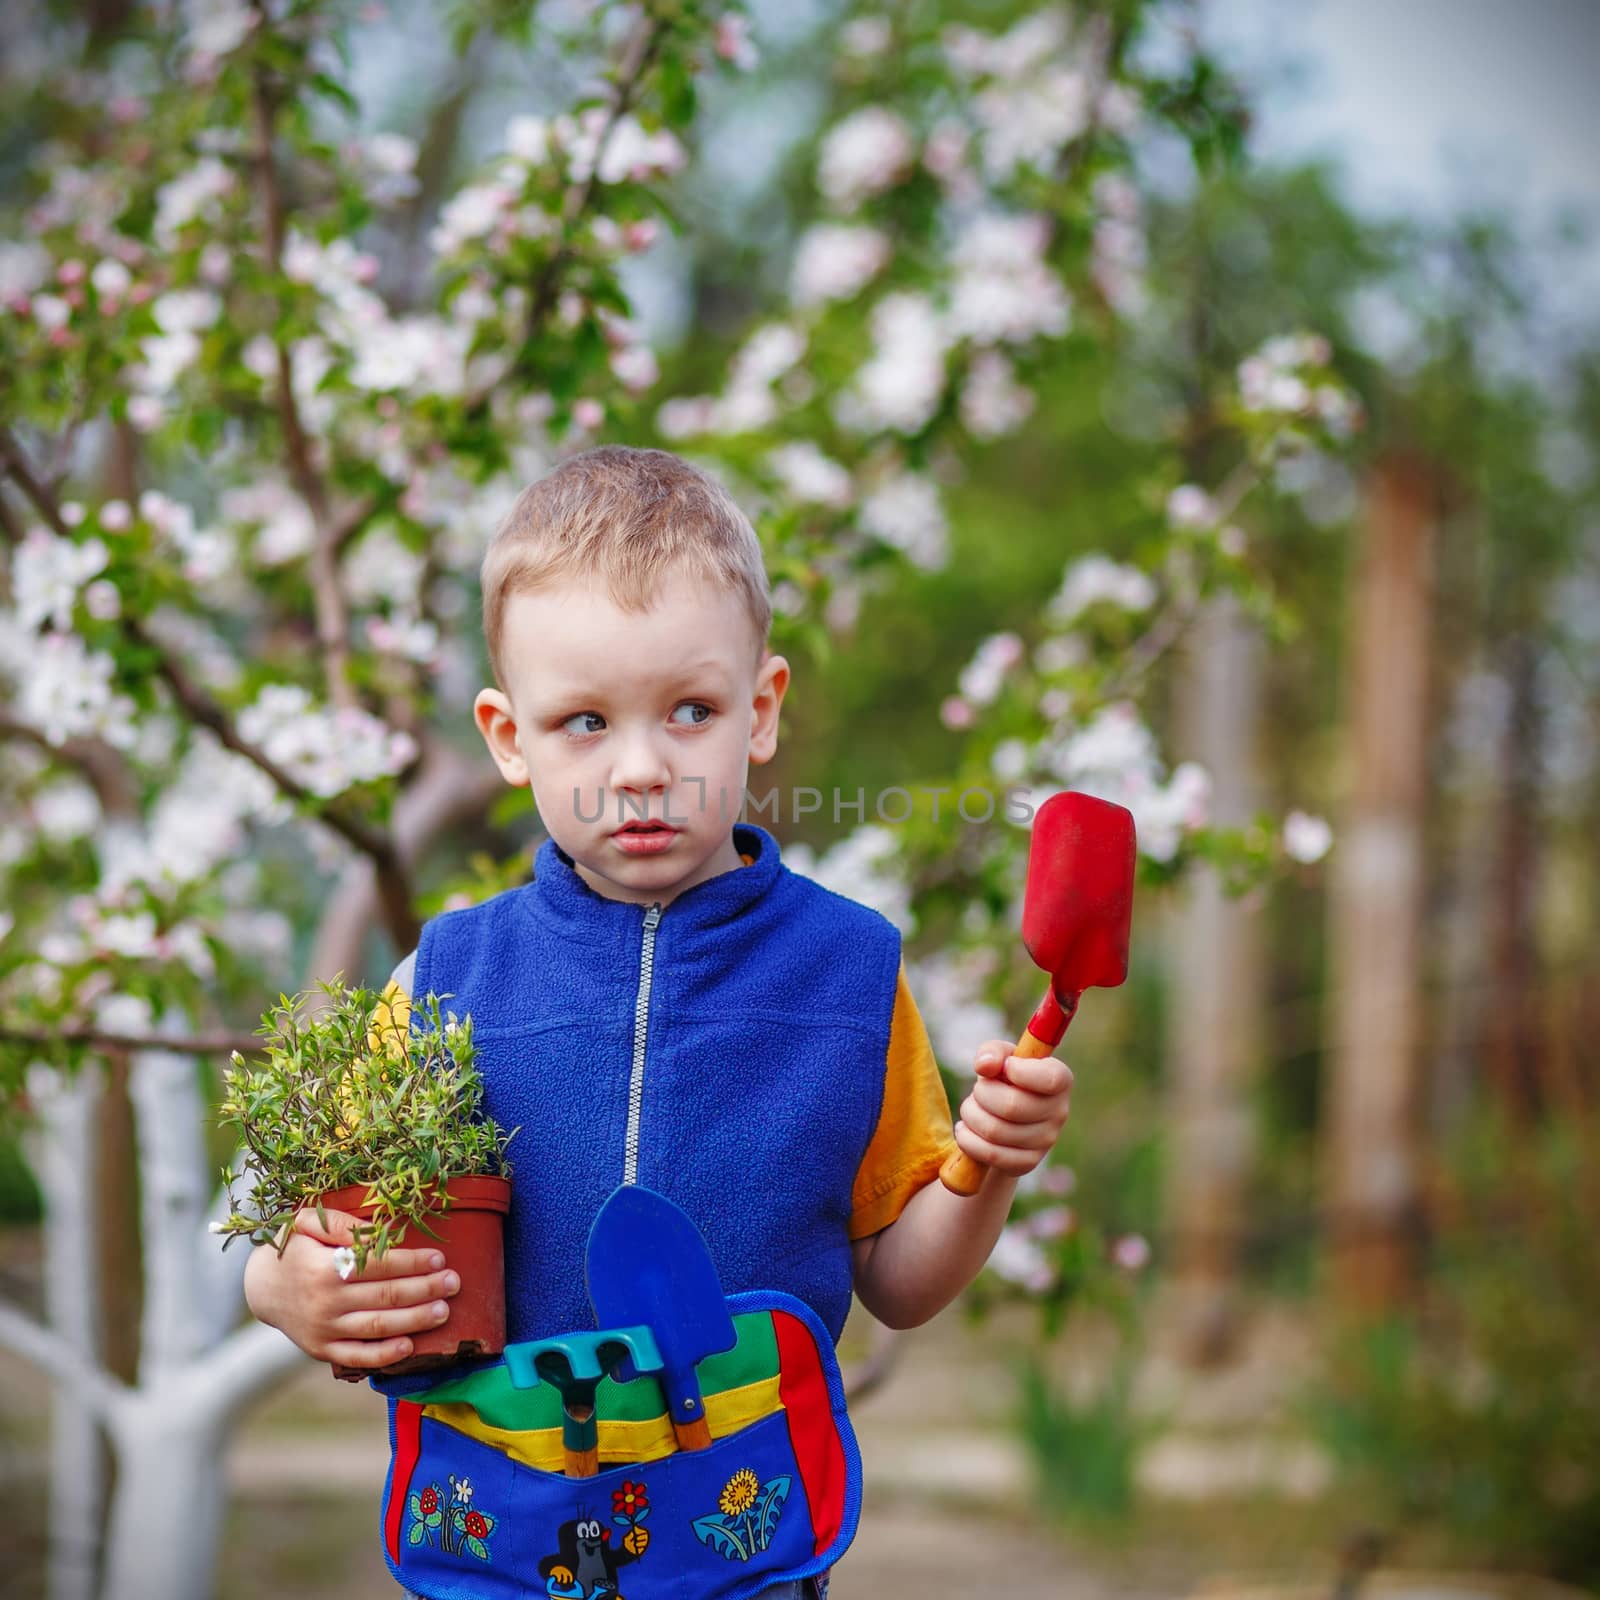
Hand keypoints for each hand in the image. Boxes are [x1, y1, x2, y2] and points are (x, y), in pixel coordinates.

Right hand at [242, 1206, 460, 1370]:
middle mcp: (325, 1303)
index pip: (377, 1265)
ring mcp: (324, 1330)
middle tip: (453, 1282)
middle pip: (384, 1296)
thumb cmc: (293, 1249)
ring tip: (444, 1310)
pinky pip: (358, 1357)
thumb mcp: (306, 1224)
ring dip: (415, 1320)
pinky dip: (385, 1355)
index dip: (411, 1262)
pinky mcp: (322, 1350)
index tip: (438, 1258)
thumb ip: (339, 1222)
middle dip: (424, 1289)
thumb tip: (378, 1227)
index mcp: (323, 1268)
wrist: (262, 1288)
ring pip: (377, 1327)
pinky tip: (411, 1346)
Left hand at [953, 1039, 1072, 1177]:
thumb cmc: (1002, 1080)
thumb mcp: (998, 1058)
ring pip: (995, 1131)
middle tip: (978, 1091)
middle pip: (1012, 1106)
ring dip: (971, 1115)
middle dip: (982, 1094)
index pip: (1050, 1079)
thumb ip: (992, 1052)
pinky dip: (968, 1140)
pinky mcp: (1027, 1163)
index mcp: (1060, 1080)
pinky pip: (990, 1154)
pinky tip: (966, 1130)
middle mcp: (1060, 1112)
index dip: (1020, 1072)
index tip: (1006, 1067)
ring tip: (970, 1109)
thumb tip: (985, 1065)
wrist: (1001, 1119)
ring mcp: (1046, 1141)